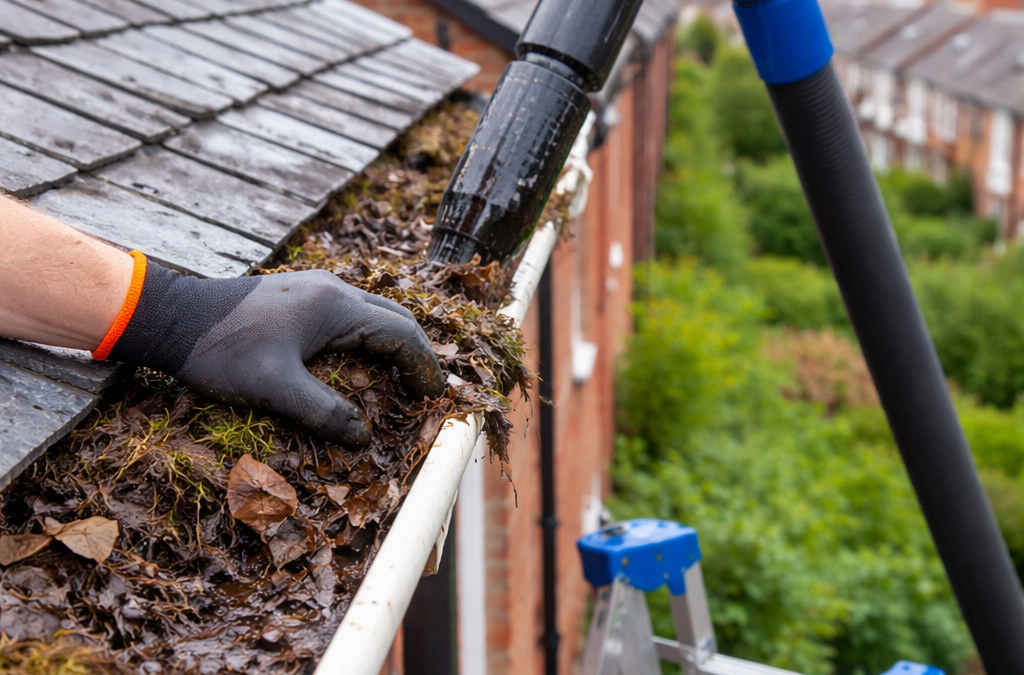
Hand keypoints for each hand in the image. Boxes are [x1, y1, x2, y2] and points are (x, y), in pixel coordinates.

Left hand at [103, 261, 444, 446]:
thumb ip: (322, 411)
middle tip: (424, 390)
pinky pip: (351, 315)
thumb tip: (363, 437)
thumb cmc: (222, 350)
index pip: (401, 333)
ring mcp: (317, 289)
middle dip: (415, 353)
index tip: (433, 397)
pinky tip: (359, 363)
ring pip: (374, 313)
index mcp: (336, 307)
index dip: (423, 366)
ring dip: (392, 344)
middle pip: (395, 317)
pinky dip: (368, 339)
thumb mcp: (273, 387)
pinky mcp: (300, 296)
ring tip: (398, 380)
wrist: (173, 316)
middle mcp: (334, 290)